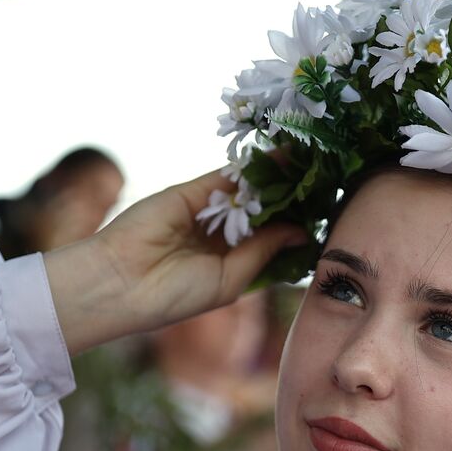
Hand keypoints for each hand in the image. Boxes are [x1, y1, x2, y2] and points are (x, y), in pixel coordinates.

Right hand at [44, 169, 305, 354]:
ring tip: (316, 162)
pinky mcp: (193, 191)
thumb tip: (302, 230)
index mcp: (234, 263)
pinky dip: (255, 166)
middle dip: (294, 197)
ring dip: (279, 177)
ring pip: (250, 190)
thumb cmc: (174, 295)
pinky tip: (285, 156)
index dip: (299, 225)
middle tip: (330, 180)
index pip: (274, 239)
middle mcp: (224, 236)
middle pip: (266, 210)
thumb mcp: (231, 279)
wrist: (121, 282)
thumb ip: (264, 251)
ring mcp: (208, 212)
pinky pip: (228, 176)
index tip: (329, 213)